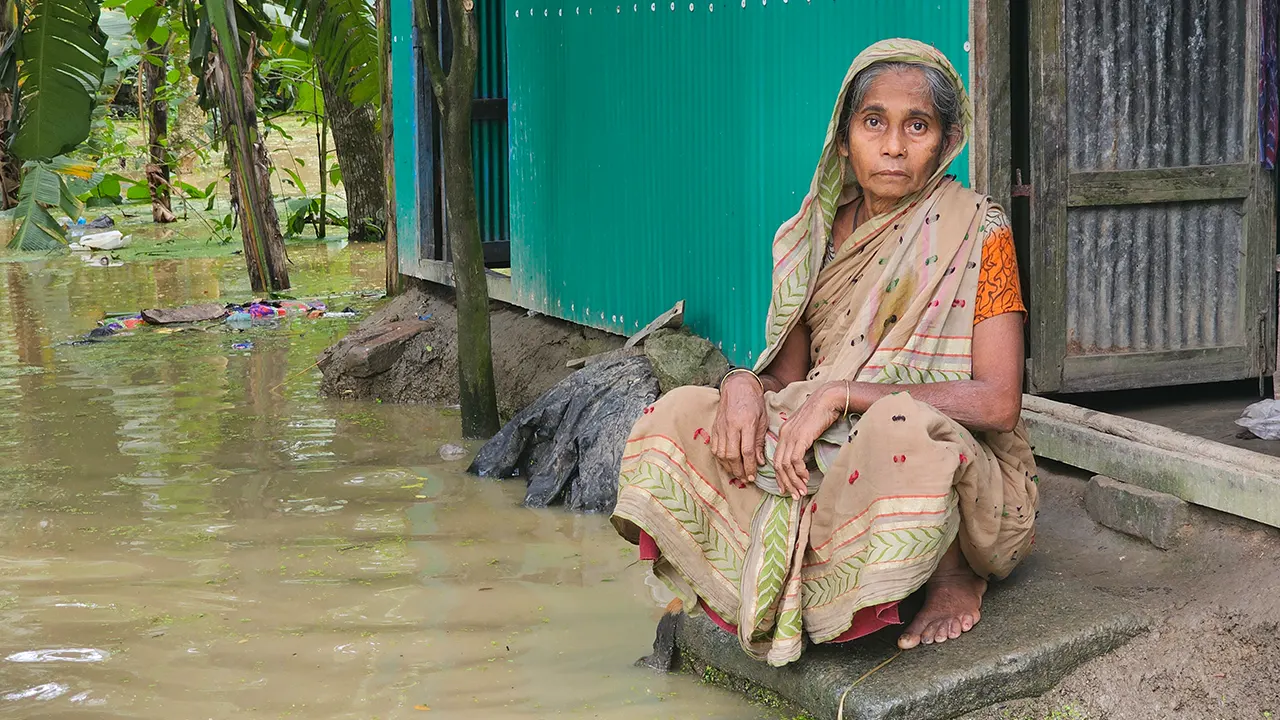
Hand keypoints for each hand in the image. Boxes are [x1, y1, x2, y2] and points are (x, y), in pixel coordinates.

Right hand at [711, 373, 767, 483]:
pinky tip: (727, 464)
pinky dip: (720, 459)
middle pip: (732, 455)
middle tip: (745, 479)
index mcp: (747, 423)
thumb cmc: (753, 402)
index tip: (753, 476)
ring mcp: (721, 428)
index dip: (750, 467)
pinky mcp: (715, 428)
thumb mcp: (762, 420)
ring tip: (737, 474)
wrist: (737, 387)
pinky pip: (715, 448)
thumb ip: (760, 442)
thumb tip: (760, 462)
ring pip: (721, 454)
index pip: (747, 451)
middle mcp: (732, 427)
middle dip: (739, 471)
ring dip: (729, 467)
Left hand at [774, 382, 845, 498]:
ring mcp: (791, 436)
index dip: (781, 476)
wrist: (829, 399)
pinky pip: (795, 460)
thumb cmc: (823, 413)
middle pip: (778, 465)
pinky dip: (799, 471)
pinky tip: (806, 478)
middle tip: (794, 496)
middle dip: (786, 483)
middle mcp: (784, 435)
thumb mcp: (808, 429)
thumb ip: (802, 441)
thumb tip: (803, 458)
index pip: (777, 459)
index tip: (786, 488)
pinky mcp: (800, 437)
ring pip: (786, 465)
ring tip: (802, 491)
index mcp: (784, 433)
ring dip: (794, 481)